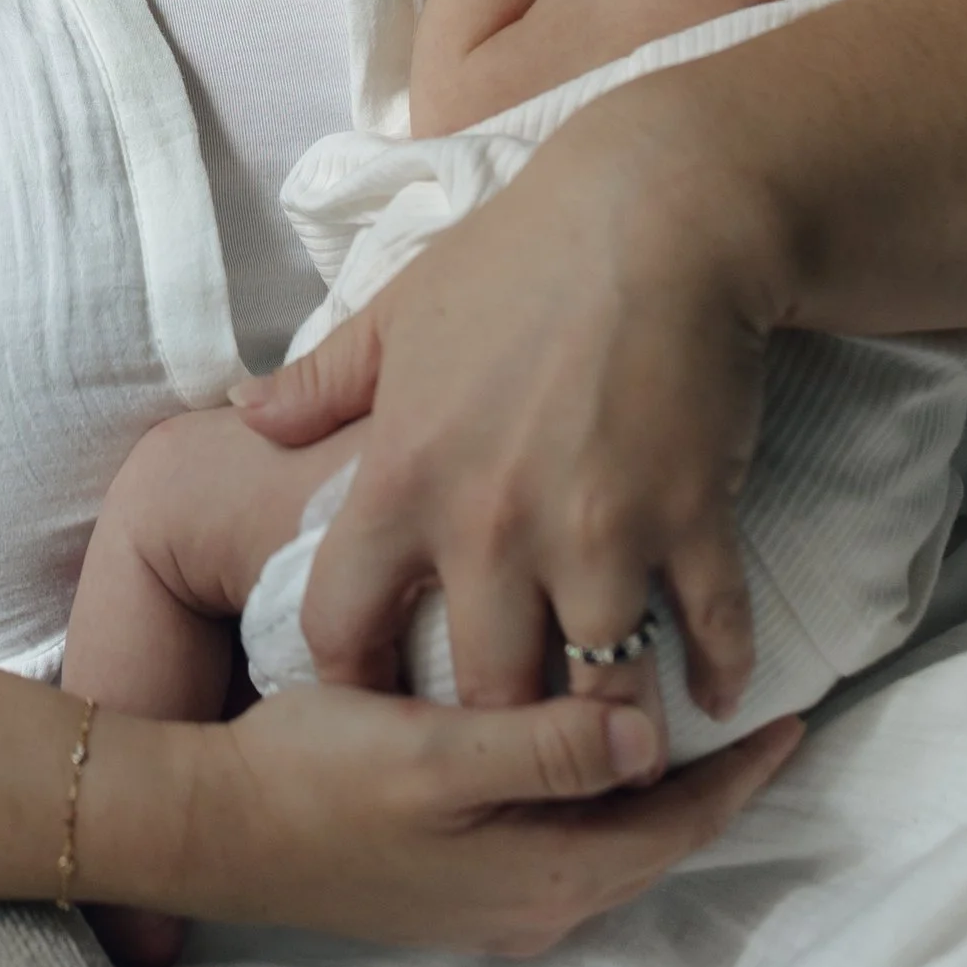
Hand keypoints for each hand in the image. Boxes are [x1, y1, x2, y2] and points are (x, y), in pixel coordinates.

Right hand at [186, 674, 800, 952]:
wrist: (211, 829)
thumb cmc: (315, 778)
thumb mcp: (437, 753)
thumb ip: (548, 748)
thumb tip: (653, 736)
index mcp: (543, 877)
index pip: (677, 823)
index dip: (742, 772)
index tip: (799, 714)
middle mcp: (533, 906)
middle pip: (655, 840)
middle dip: (715, 783)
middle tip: (764, 711)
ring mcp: (493, 903)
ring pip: (612, 843)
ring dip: (659, 789)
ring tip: (695, 722)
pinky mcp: (458, 886)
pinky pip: (566, 841)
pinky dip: (601, 794)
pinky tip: (593, 749)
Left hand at [231, 89, 774, 712]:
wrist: (657, 214)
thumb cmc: (518, 257)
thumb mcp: (397, 312)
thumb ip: (319, 383)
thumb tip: (245, 415)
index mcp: (405, 480)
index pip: (341, 623)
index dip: (349, 677)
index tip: (371, 702)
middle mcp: (492, 527)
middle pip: (483, 690)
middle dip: (496, 734)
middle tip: (511, 751)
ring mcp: (596, 532)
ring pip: (600, 688)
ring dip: (612, 728)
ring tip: (619, 750)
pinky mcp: (691, 520)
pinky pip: (711, 630)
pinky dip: (721, 671)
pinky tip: (719, 693)